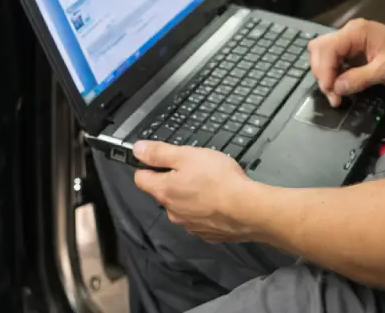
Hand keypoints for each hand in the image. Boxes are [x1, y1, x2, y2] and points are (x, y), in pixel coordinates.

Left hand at [132, 140, 258, 242]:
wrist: (248, 209)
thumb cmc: (218, 179)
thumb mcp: (187, 155)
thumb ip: (159, 153)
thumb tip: (137, 150)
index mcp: (164, 191)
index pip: (141, 178)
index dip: (148, 166)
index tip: (161, 159)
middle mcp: (172, 212)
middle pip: (163, 192)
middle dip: (174, 180)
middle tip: (195, 168)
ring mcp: (189, 225)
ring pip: (182, 206)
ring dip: (190, 196)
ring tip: (211, 184)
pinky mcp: (207, 234)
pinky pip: (199, 219)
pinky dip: (205, 210)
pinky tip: (219, 201)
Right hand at [309, 19, 384, 106]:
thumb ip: (360, 78)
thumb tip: (336, 89)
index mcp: (356, 32)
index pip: (328, 48)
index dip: (324, 70)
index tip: (330, 91)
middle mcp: (348, 32)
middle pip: (319, 49)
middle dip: (322, 73)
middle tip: (333, 95)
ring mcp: (348, 40)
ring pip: (322, 54)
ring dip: (324, 74)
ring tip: (335, 93)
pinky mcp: (350, 50)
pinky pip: (332, 60)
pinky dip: (331, 74)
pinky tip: (339, 86)